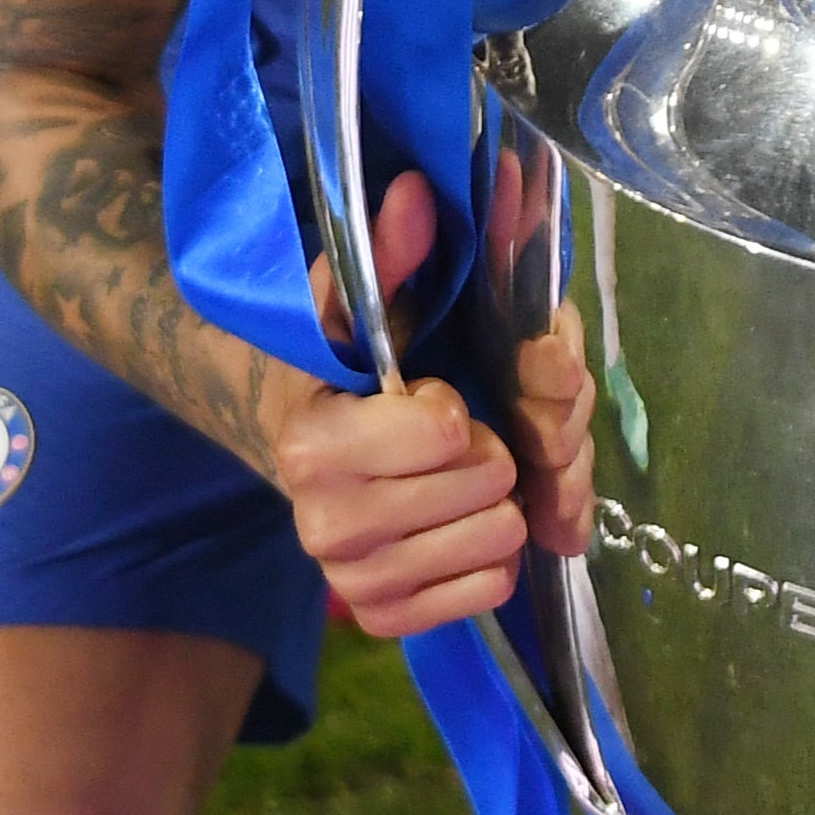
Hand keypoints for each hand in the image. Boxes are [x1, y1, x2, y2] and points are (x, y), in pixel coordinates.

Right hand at [274, 170, 593, 639]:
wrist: (320, 444)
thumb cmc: (359, 365)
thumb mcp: (371, 298)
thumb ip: (393, 253)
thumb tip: (415, 196)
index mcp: (311, 439)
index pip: (444, 430)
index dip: (457, 402)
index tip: (431, 388)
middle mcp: (319, 521)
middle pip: (486, 487)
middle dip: (497, 449)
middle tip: (469, 432)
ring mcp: (351, 579)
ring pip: (498, 542)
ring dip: (503, 501)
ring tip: (467, 474)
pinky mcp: (382, 617)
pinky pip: (488, 591)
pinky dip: (494, 556)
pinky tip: (462, 522)